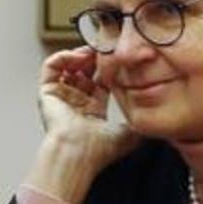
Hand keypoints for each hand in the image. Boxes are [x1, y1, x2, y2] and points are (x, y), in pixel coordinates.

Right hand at [29, 48, 135, 203]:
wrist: (77, 154)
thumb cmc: (99, 150)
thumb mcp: (128, 134)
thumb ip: (140, 122)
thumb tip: (155, 119)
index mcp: (93, 111)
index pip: (99, 80)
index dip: (109, 67)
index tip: (118, 58)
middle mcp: (75, 102)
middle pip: (84, 70)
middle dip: (95, 57)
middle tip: (105, 48)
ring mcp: (60, 96)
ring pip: (68, 66)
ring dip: (80, 55)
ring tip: (92, 51)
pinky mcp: (47, 92)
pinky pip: (51, 66)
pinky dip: (64, 57)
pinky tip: (78, 56)